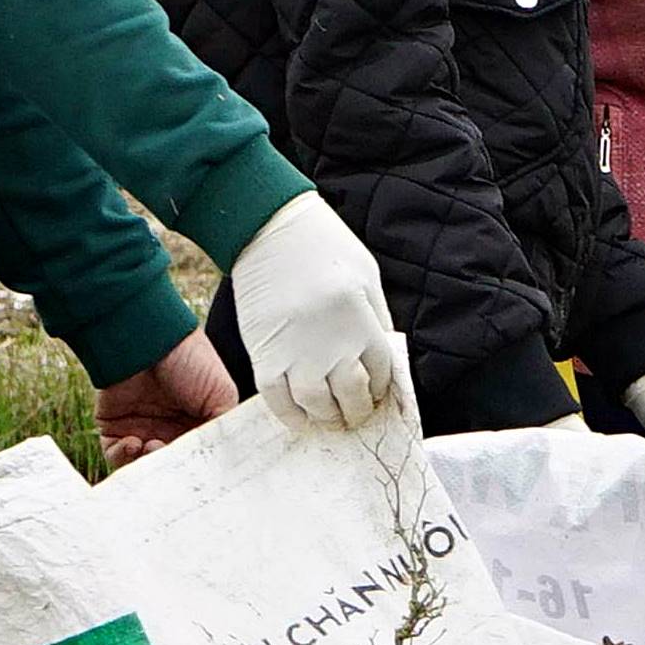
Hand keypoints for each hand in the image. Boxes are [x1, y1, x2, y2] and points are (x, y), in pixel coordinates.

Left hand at [93, 332, 235, 467]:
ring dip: (148, 464)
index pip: (197, 455)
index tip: (196, 469)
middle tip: (174, 459)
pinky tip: (135, 443)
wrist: (148, 339)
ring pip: (143, 465)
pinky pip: (115, 455)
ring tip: (153, 447)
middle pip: (169, 464)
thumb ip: (225, 431)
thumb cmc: (190, 361)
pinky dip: (124, 457)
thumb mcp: (223, 396)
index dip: (196, 465)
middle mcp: (169, 428)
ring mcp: (141, 428)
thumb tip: (227, 463)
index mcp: (197, 423)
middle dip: (172, 466)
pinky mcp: (114, 426)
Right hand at [229, 193, 405, 427]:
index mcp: (361, 321)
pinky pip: (277, 399)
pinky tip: (300, 418)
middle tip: (353, 414)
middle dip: (356, 411)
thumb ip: (375, 318)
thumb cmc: (324, 246)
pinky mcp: (264, 353)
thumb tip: (378, 359)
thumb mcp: (366, 277)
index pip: (381, 373)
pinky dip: (290, 415)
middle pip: (351, 395)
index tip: (373, 392)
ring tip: (329, 417)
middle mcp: (332, 342)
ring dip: (326, 417)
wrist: (269, 227)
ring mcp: (296, 351)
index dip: (379, 388)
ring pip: (316, 404)